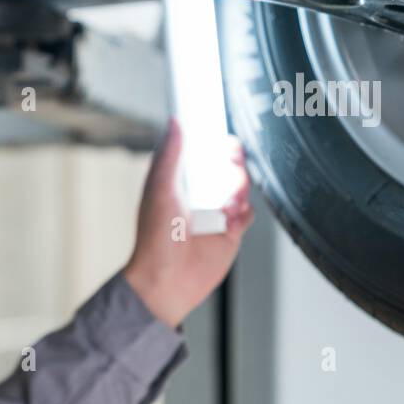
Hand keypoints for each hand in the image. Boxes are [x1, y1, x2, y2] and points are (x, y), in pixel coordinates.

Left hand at [121, 116, 253, 326]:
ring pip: (240, 186)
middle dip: (232, 159)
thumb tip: (174, 122)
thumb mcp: (160, 190)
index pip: (199, 151)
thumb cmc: (155, 239)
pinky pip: (248, 212)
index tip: (219, 129)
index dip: (211, 139)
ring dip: (238, 187)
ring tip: (226, 201)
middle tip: (232, 157)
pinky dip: (244, 211)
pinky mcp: (230, 232)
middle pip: (225, 166)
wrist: (167, 281)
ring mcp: (215, 214)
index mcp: (177, 182)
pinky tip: (231, 219)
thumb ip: (170, 156)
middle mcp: (197, 195)